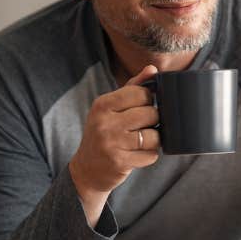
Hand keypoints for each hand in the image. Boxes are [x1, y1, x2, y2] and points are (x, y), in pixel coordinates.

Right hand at [69, 65, 159, 223]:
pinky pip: (151, 155)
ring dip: (153, 139)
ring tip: (142, 140)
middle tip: (142, 126)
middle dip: (152, 120)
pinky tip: (138, 154)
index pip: (141, 93)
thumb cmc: (103, 133)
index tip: (142, 107)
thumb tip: (152, 69)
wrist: (87, 169)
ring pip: (154, 136)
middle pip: (150, 114)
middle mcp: (105, 123)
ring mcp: (112, 144)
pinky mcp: (120, 162)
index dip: (148, 100)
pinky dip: (150, 155)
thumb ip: (132, 87)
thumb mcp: (110, 108)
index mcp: (102, 105)